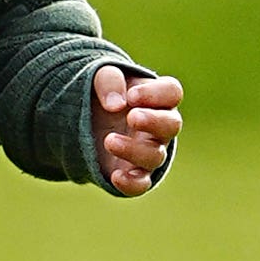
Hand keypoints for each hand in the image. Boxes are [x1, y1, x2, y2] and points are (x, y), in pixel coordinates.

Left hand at [98, 67, 181, 193]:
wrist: (87, 122)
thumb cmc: (103, 94)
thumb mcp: (100, 76)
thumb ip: (109, 80)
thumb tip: (116, 105)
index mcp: (157, 98)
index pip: (172, 92)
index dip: (156, 94)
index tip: (131, 95)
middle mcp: (159, 126)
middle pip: (172, 125)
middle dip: (154, 121)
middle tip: (132, 117)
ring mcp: (148, 151)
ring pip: (155, 156)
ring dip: (134, 149)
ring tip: (109, 140)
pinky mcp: (133, 173)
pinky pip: (141, 184)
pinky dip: (132, 183)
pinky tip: (116, 176)